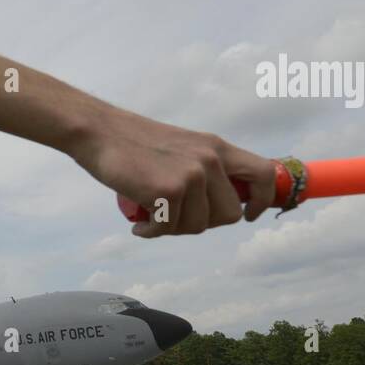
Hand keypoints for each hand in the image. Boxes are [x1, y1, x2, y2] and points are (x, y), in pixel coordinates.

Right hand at [72, 106, 274, 235]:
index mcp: (217, 148)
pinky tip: (140, 225)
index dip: (262, 201)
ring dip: (173, 228)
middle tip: (176, 216)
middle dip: (203, 223)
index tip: (248, 214)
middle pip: (229, 214)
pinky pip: (168, 229)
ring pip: (198, 226)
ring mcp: (191, 176)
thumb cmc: (134, 143)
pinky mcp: (168, 191)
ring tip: (152, 215)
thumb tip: (221, 203)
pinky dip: (151, 232)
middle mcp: (210, 160)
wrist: (100, 132)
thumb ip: (206, 168)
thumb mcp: (183, 148)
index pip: (265, 174)